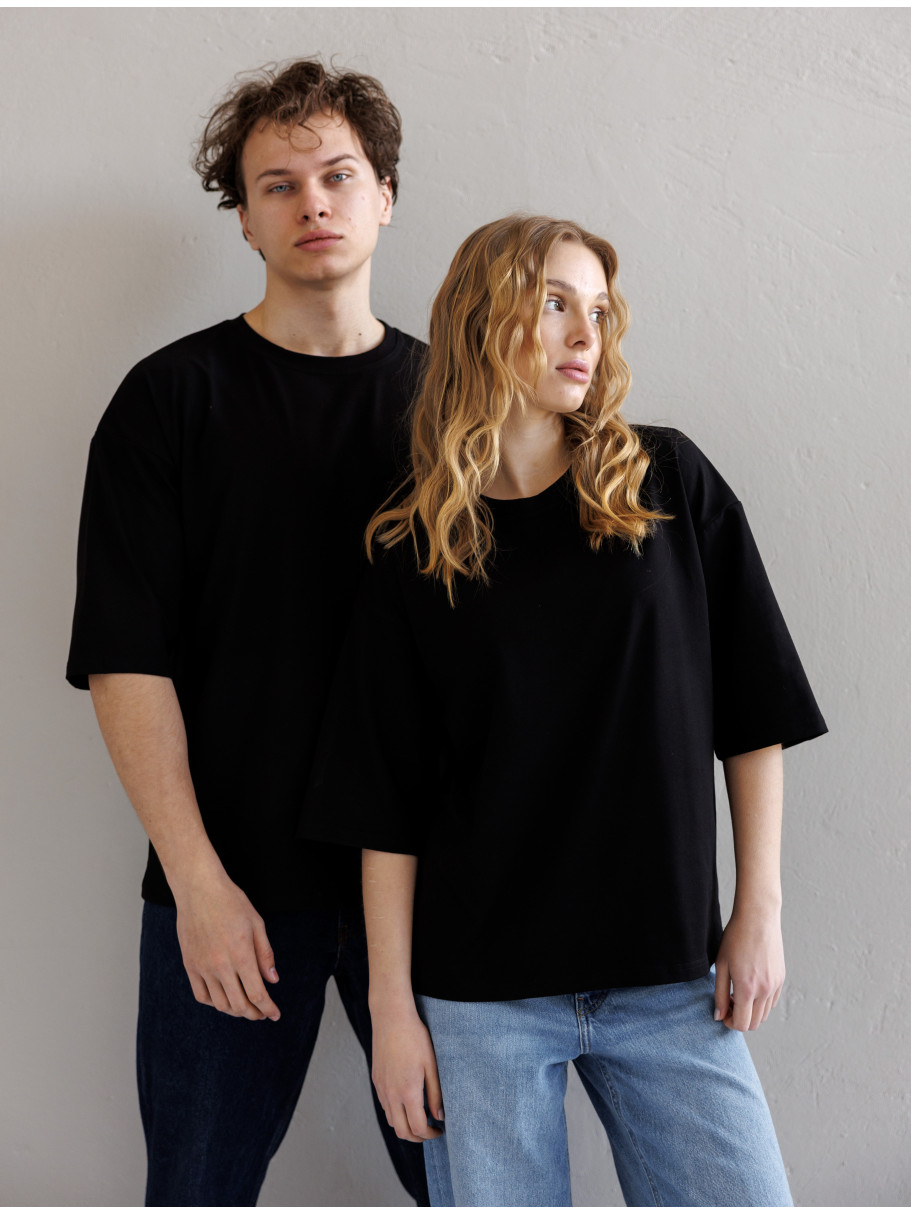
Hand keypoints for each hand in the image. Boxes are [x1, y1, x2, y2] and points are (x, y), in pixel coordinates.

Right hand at [174, 873, 279, 1020]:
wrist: (199, 889)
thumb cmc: (231, 902)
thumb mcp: (257, 924)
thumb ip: (265, 955)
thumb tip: (273, 981)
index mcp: (241, 955)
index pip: (257, 994)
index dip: (268, 1008)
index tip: (275, 1015)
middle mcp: (220, 965)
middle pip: (239, 1005)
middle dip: (254, 1014)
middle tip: (262, 1013)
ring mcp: (202, 967)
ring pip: (220, 1004)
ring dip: (235, 1011)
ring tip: (245, 1007)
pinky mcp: (189, 965)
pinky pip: (201, 995)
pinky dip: (214, 1003)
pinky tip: (223, 998)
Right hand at [371, 1004, 443, 1141]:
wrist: (391, 1018)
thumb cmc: (414, 1038)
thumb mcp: (431, 1065)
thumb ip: (435, 1093)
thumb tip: (438, 1116)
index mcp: (407, 1092)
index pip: (417, 1127)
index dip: (430, 1135)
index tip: (440, 1130)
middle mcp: (391, 1094)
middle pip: (401, 1131)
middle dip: (417, 1137)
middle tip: (430, 1131)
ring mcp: (381, 1088)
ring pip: (391, 1120)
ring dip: (405, 1126)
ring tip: (420, 1117)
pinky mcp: (376, 1080)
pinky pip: (385, 1106)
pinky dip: (396, 1113)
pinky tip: (407, 1102)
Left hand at [713, 908, 784, 1031]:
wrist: (758, 918)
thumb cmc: (735, 938)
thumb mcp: (721, 965)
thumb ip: (719, 994)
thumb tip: (718, 1016)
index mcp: (747, 988)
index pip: (742, 1024)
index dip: (729, 1023)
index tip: (722, 1012)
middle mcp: (765, 990)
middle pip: (754, 1023)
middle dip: (739, 1019)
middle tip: (728, 1003)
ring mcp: (775, 985)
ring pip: (764, 1015)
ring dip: (750, 1011)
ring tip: (738, 993)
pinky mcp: (781, 979)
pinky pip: (772, 1002)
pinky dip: (761, 1003)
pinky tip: (750, 987)